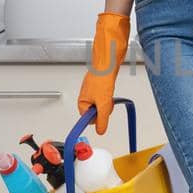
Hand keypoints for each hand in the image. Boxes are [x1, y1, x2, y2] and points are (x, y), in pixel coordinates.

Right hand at [76, 11, 128, 134]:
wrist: (108, 61)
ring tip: (109, 93)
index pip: (87, 118)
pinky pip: (106, 95)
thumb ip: (102, 120)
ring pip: (102, 103)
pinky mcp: (100, 85)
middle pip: (96, 111)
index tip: (102, 115)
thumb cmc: (101, 78)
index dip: (97, 117)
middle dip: (104, 109)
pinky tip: (111, 89)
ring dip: (108, 101)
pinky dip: (110, 94)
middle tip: (107, 101)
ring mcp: (93, 90)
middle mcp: (86, 96)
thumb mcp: (103, 104)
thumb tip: (101, 131)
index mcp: (82, 101)